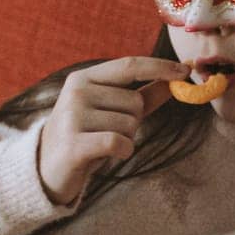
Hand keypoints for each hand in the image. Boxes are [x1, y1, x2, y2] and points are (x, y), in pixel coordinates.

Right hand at [36, 57, 187, 204]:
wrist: (47, 168)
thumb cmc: (86, 136)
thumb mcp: (113, 112)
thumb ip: (145, 95)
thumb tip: (177, 80)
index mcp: (85, 78)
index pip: (130, 65)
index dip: (160, 67)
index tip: (187, 70)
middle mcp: (77, 91)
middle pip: (135, 102)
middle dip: (133, 122)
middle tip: (108, 132)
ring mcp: (73, 116)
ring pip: (130, 125)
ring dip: (125, 139)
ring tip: (100, 144)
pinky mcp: (74, 143)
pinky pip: (120, 142)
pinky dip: (123, 152)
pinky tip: (107, 155)